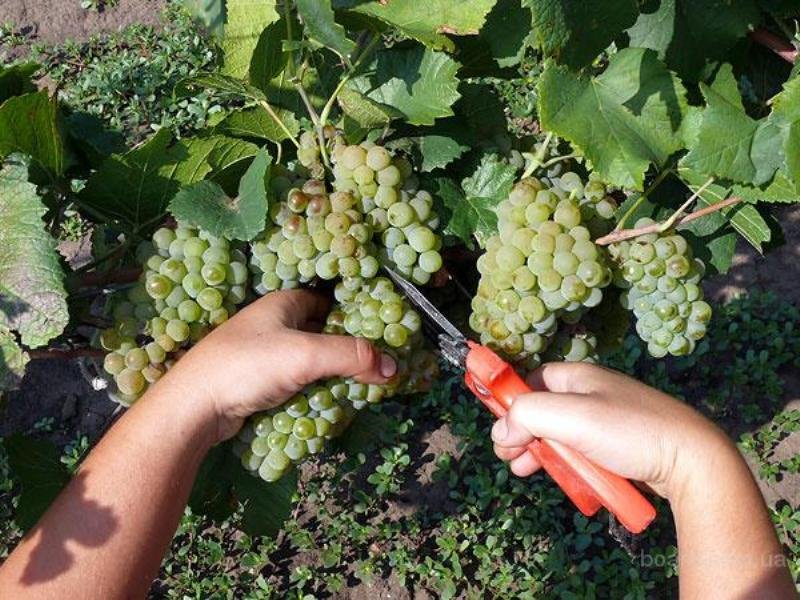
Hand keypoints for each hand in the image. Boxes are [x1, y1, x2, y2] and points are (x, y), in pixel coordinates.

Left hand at [161, 289, 396, 441]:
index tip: (380, 335)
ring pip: (309, 361)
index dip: (354, 315)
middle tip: (376, 367)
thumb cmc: (248, 366)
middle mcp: (273, 323)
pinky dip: (312, 390)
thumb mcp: (306, 355)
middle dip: (346, 350)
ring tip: (360, 388)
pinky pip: (295, 382)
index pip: (328, 301)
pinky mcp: (257, 382)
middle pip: (321, 332)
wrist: (194, 407)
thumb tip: (394, 367)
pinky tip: (328, 404)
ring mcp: (263, 354)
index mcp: (283, 303)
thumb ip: (352, 357)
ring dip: (330, 374)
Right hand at [491, 362, 735, 500]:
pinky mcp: (616, 447)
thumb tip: (500, 430)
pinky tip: (564, 479)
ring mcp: (604, 421)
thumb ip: (528, 416)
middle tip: (509, 457)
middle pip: (540, 411)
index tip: (497, 428)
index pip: (530, 381)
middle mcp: (589, 394)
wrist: (692, 461)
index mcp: (577, 377)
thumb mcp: (572, 417)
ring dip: (540, 453)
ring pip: (558, 436)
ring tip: (526, 471)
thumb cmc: (631, 431)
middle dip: (520, 434)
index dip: (509, 402)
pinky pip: (580, 453)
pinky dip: (568, 466)